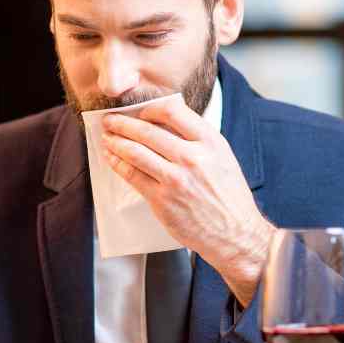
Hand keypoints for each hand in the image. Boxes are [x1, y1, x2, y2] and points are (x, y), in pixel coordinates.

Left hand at [100, 96, 272, 304]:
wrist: (236, 234)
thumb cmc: (229, 197)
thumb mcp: (222, 158)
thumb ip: (197, 140)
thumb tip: (165, 124)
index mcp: (210, 142)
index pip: (172, 112)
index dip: (149, 109)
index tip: (138, 111)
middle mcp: (192, 157)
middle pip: (147, 131)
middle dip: (123, 123)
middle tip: (110, 121)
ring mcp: (175, 179)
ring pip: (135, 152)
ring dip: (115, 142)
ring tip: (107, 138)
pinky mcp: (162, 200)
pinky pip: (132, 176)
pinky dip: (118, 164)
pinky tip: (112, 158)